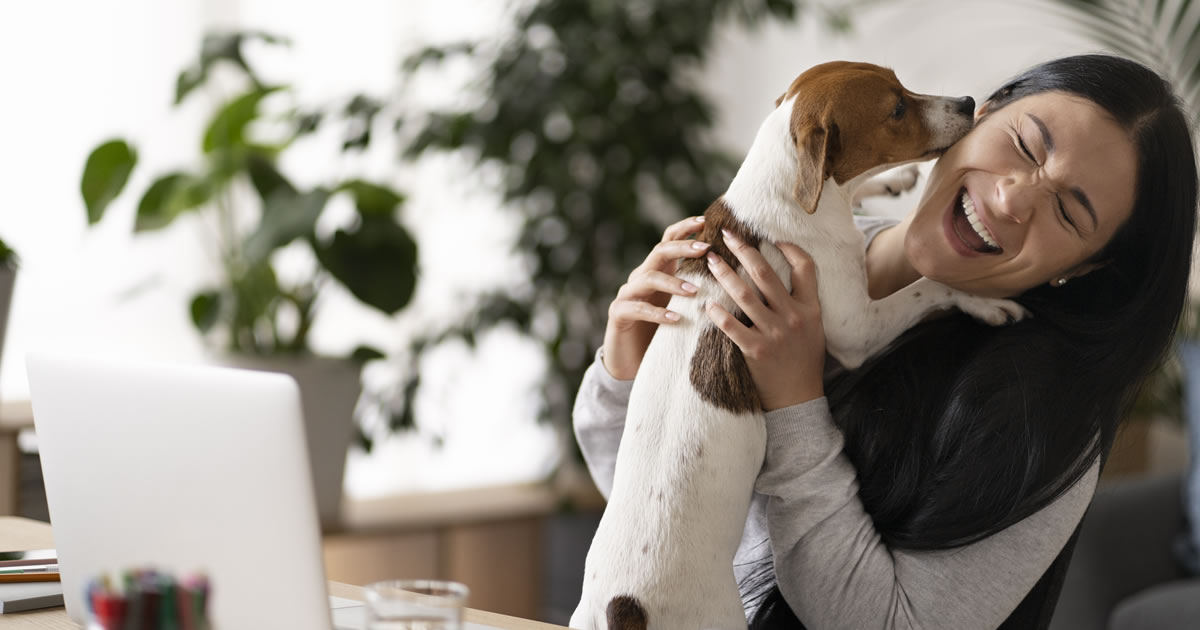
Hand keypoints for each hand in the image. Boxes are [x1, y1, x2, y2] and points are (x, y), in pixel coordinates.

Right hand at [602, 216, 710, 379]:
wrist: (630, 362)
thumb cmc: (663, 333)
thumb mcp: (683, 308)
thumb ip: (698, 290)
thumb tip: (733, 277)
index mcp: (658, 271)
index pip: (669, 240)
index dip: (685, 229)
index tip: (706, 221)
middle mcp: (641, 277)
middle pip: (659, 252)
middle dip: (682, 248)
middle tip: (705, 249)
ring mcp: (628, 294)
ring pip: (648, 277)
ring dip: (673, 282)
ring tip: (694, 291)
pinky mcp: (619, 313)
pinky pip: (638, 309)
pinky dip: (658, 313)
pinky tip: (676, 319)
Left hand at [705, 232, 824, 409]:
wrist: (799, 398)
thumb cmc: (803, 359)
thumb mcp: (813, 327)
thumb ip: (800, 302)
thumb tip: (782, 271)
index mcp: (810, 308)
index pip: (805, 267)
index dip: (790, 247)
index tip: (770, 236)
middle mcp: (793, 317)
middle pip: (766, 275)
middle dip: (744, 250)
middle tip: (727, 234)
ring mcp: (774, 334)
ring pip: (745, 295)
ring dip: (724, 275)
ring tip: (711, 261)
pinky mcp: (756, 351)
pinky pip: (732, 327)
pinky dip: (718, 313)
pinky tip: (707, 302)